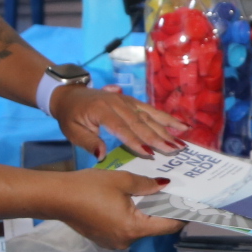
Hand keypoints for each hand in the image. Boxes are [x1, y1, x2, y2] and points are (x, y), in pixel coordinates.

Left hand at [49, 84, 186, 159]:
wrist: (69, 95)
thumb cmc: (70, 117)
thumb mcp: (73, 132)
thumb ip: (89, 143)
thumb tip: (102, 157)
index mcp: (101, 110)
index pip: (121, 128)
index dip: (136, 141)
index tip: (150, 153)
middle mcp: (117, 103)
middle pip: (140, 122)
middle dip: (158, 137)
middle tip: (174, 150)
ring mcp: (127, 100)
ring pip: (149, 116)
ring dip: (167, 129)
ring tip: (182, 141)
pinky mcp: (132, 101)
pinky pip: (151, 110)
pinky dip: (167, 118)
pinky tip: (180, 126)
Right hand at [55, 168, 183, 248]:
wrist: (56, 197)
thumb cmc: (88, 187)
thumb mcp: (122, 180)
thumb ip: (147, 184)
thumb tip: (165, 185)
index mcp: (134, 228)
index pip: (168, 225)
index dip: (182, 214)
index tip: (192, 204)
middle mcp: (126, 240)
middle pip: (154, 226)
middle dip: (163, 209)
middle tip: (173, 192)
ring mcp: (114, 242)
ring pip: (139, 227)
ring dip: (146, 212)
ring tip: (153, 193)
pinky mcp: (104, 238)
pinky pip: (125, 228)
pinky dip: (132, 216)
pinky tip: (130, 200)